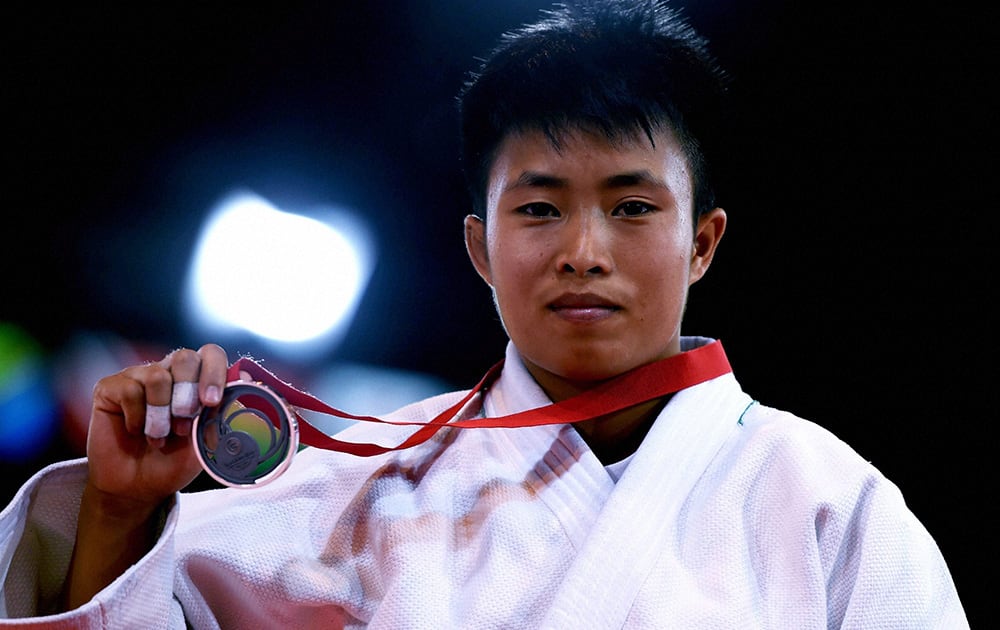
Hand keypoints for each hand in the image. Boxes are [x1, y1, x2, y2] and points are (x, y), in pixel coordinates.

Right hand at [85, 343, 229, 507]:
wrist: (137, 488)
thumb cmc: (174, 461)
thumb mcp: (205, 442)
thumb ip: (223, 412)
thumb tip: (247, 379)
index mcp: (196, 380)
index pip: (211, 354)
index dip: (214, 373)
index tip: (211, 403)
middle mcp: (168, 372)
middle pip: (184, 357)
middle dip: (187, 393)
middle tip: (183, 425)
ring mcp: (138, 377)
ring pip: (157, 376)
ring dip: (161, 415)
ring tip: (158, 437)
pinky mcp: (111, 387)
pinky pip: (129, 390)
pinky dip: (136, 418)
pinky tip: (136, 432)